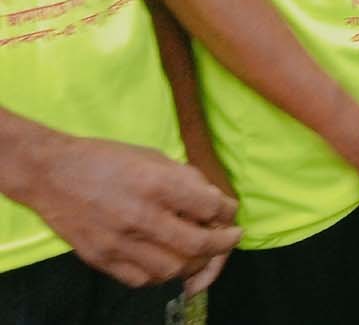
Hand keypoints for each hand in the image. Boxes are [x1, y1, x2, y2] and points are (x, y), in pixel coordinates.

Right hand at [23, 133, 239, 288]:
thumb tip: (214, 201)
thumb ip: (186, 180)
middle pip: (198, 245)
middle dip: (223, 244)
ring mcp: (119, 243)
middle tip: (230, 238)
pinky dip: (162, 275)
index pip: (210, 207)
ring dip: (195, 263)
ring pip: (172, 269)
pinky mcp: (101, 260)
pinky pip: (142, 279)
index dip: (227, 210)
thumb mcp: (153, 157)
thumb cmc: (106, 159)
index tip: (229, 211)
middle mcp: (140, 217)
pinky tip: (169, 261)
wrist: (51, 174)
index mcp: (157, 184)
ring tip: (201, 252)